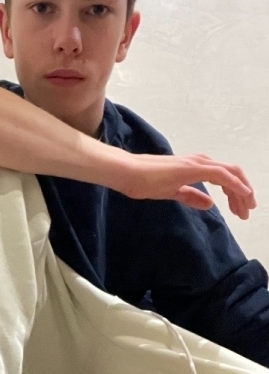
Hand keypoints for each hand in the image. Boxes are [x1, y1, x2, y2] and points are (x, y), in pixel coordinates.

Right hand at [123, 153, 255, 218]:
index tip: (239, 210)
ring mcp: (195, 163)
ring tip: (245, 209)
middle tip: (246, 212)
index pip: (224, 176)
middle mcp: (198, 161)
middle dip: (243, 193)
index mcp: (193, 167)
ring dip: (242, 191)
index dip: (236, 192)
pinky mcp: (191, 168)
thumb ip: (191, 196)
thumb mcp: (172, 192)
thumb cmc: (143, 181)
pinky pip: (221, 174)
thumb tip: (210, 203)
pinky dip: (235, 184)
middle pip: (232, 173)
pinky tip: (242, 194)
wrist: (127, 172)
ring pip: (230, 172)